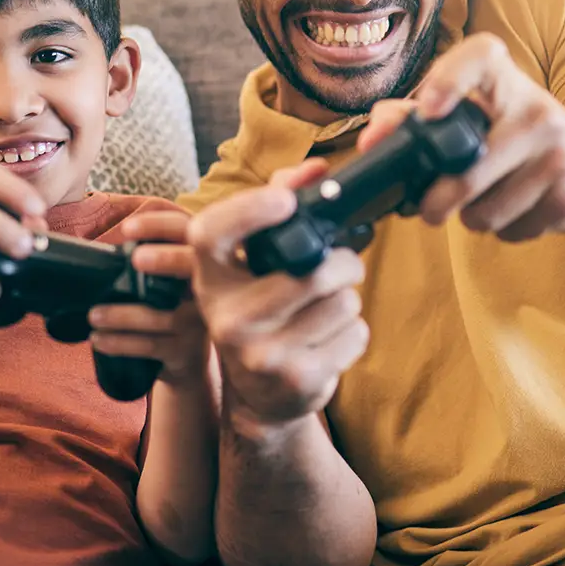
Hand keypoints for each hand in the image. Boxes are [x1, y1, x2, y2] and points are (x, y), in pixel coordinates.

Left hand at [88, 211, 209, 385]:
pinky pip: (150, 344)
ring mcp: (197, 322)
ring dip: (121, 316)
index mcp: (196, 263)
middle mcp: (207, 289)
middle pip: (187, 266)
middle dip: (163, 259)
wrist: (190, 363)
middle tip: (134, 259)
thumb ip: (152, 262)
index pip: (185, 231)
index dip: (161, 224)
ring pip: (158, 315)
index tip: (129, 228)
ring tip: (94, 316)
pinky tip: (100, 340)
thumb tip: (104, 252)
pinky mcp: (185, 350)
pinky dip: (121, 343)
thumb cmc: (170, 313)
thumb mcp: (170, 283)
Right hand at [187, 162, 369, 425]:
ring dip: (349, 299)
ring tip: (328, 308)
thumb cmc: (262, 309)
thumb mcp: (253, 265)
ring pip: (342, 303)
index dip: (248, 210)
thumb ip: (277, 206)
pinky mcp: (296, 379)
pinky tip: (329, 340)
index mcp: (210, 279)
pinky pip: (355, 335)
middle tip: (341, 266)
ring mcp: (259, 354)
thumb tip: (315, 169)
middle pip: (311, 272)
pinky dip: (354, 332)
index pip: (209, 234)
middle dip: (343, 263)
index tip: (286, 202)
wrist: (261, 395)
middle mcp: (226, 317)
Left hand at [359, 33, 564, 241]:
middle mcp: (538, 110)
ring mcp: (560, 154)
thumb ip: (416, 120)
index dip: (450, 80)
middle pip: (468, 169)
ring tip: (484, 202)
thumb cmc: (515, 135)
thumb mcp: (477, 116)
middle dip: (437, 200)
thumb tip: (372, 138)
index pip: (480, 58)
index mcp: (506, 81)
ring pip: (486, 210)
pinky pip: (512, 230)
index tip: (427, 111)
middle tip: (429, 209)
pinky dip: (503, 230)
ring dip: (472, 217)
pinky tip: (518, 210)